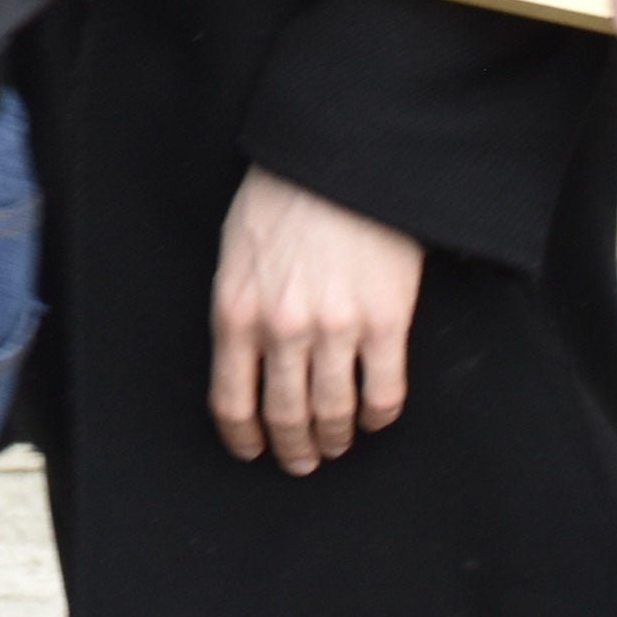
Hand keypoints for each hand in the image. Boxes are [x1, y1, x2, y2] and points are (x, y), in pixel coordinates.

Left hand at [210, 168, 421, 473]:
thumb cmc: (281, 197)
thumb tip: (245, 364)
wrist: (339, 156)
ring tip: (338, 443)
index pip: (231, 402)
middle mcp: (281, 329)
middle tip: (302, 461)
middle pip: (284, 418)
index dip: (244, 438)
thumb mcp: (235, 252)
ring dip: (335, 439)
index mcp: (235, 312)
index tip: (254, 451)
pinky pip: (383, 394)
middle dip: (293, 449)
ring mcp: (335, 329)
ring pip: (333, 414)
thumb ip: (238, 309)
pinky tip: (376, 417)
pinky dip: (379, 417)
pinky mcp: (384, 322)